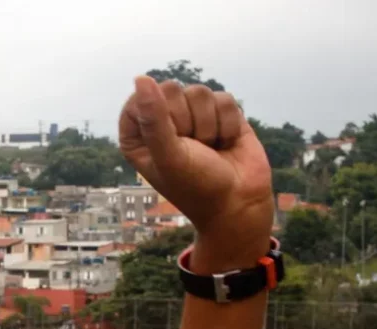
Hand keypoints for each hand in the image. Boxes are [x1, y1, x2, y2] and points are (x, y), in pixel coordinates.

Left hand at [119, 76, 273, 268]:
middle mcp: (163, 121)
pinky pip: (225, 99)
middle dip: (187, 122)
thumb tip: (141, 78)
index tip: (168, 143)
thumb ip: (154, 118)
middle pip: (171, 89)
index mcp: (138, 134)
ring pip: (200, 92)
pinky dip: (228, 125)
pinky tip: (225, 144)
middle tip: (192, 150)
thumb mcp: (169, 156)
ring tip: (209, 150)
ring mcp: (192, 115)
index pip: (139, 99)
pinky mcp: (220, 113)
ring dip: (208, 126)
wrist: (238, 204)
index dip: (159, 117)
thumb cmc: (196, 187)